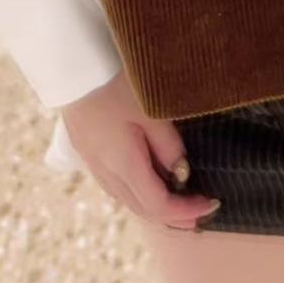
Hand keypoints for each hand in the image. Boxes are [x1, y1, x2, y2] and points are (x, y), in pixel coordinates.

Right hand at [61, 70, 219, 229]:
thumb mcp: (150, 110)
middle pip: (142, 208)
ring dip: (154, 207)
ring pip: (126, 199)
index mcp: (123, 164)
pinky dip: (136, 192)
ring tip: (178, 203)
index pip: (158, 205)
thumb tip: (181, 172)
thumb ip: (167, 144)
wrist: (73, 66)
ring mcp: (92, 162)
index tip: (211, 204)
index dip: (185, 210)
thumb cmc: (115, 84)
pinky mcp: (86, 150)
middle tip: (200, 212)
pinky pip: (115, 184)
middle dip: (173, 216)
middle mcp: (105, 171)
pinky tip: (147, 183)